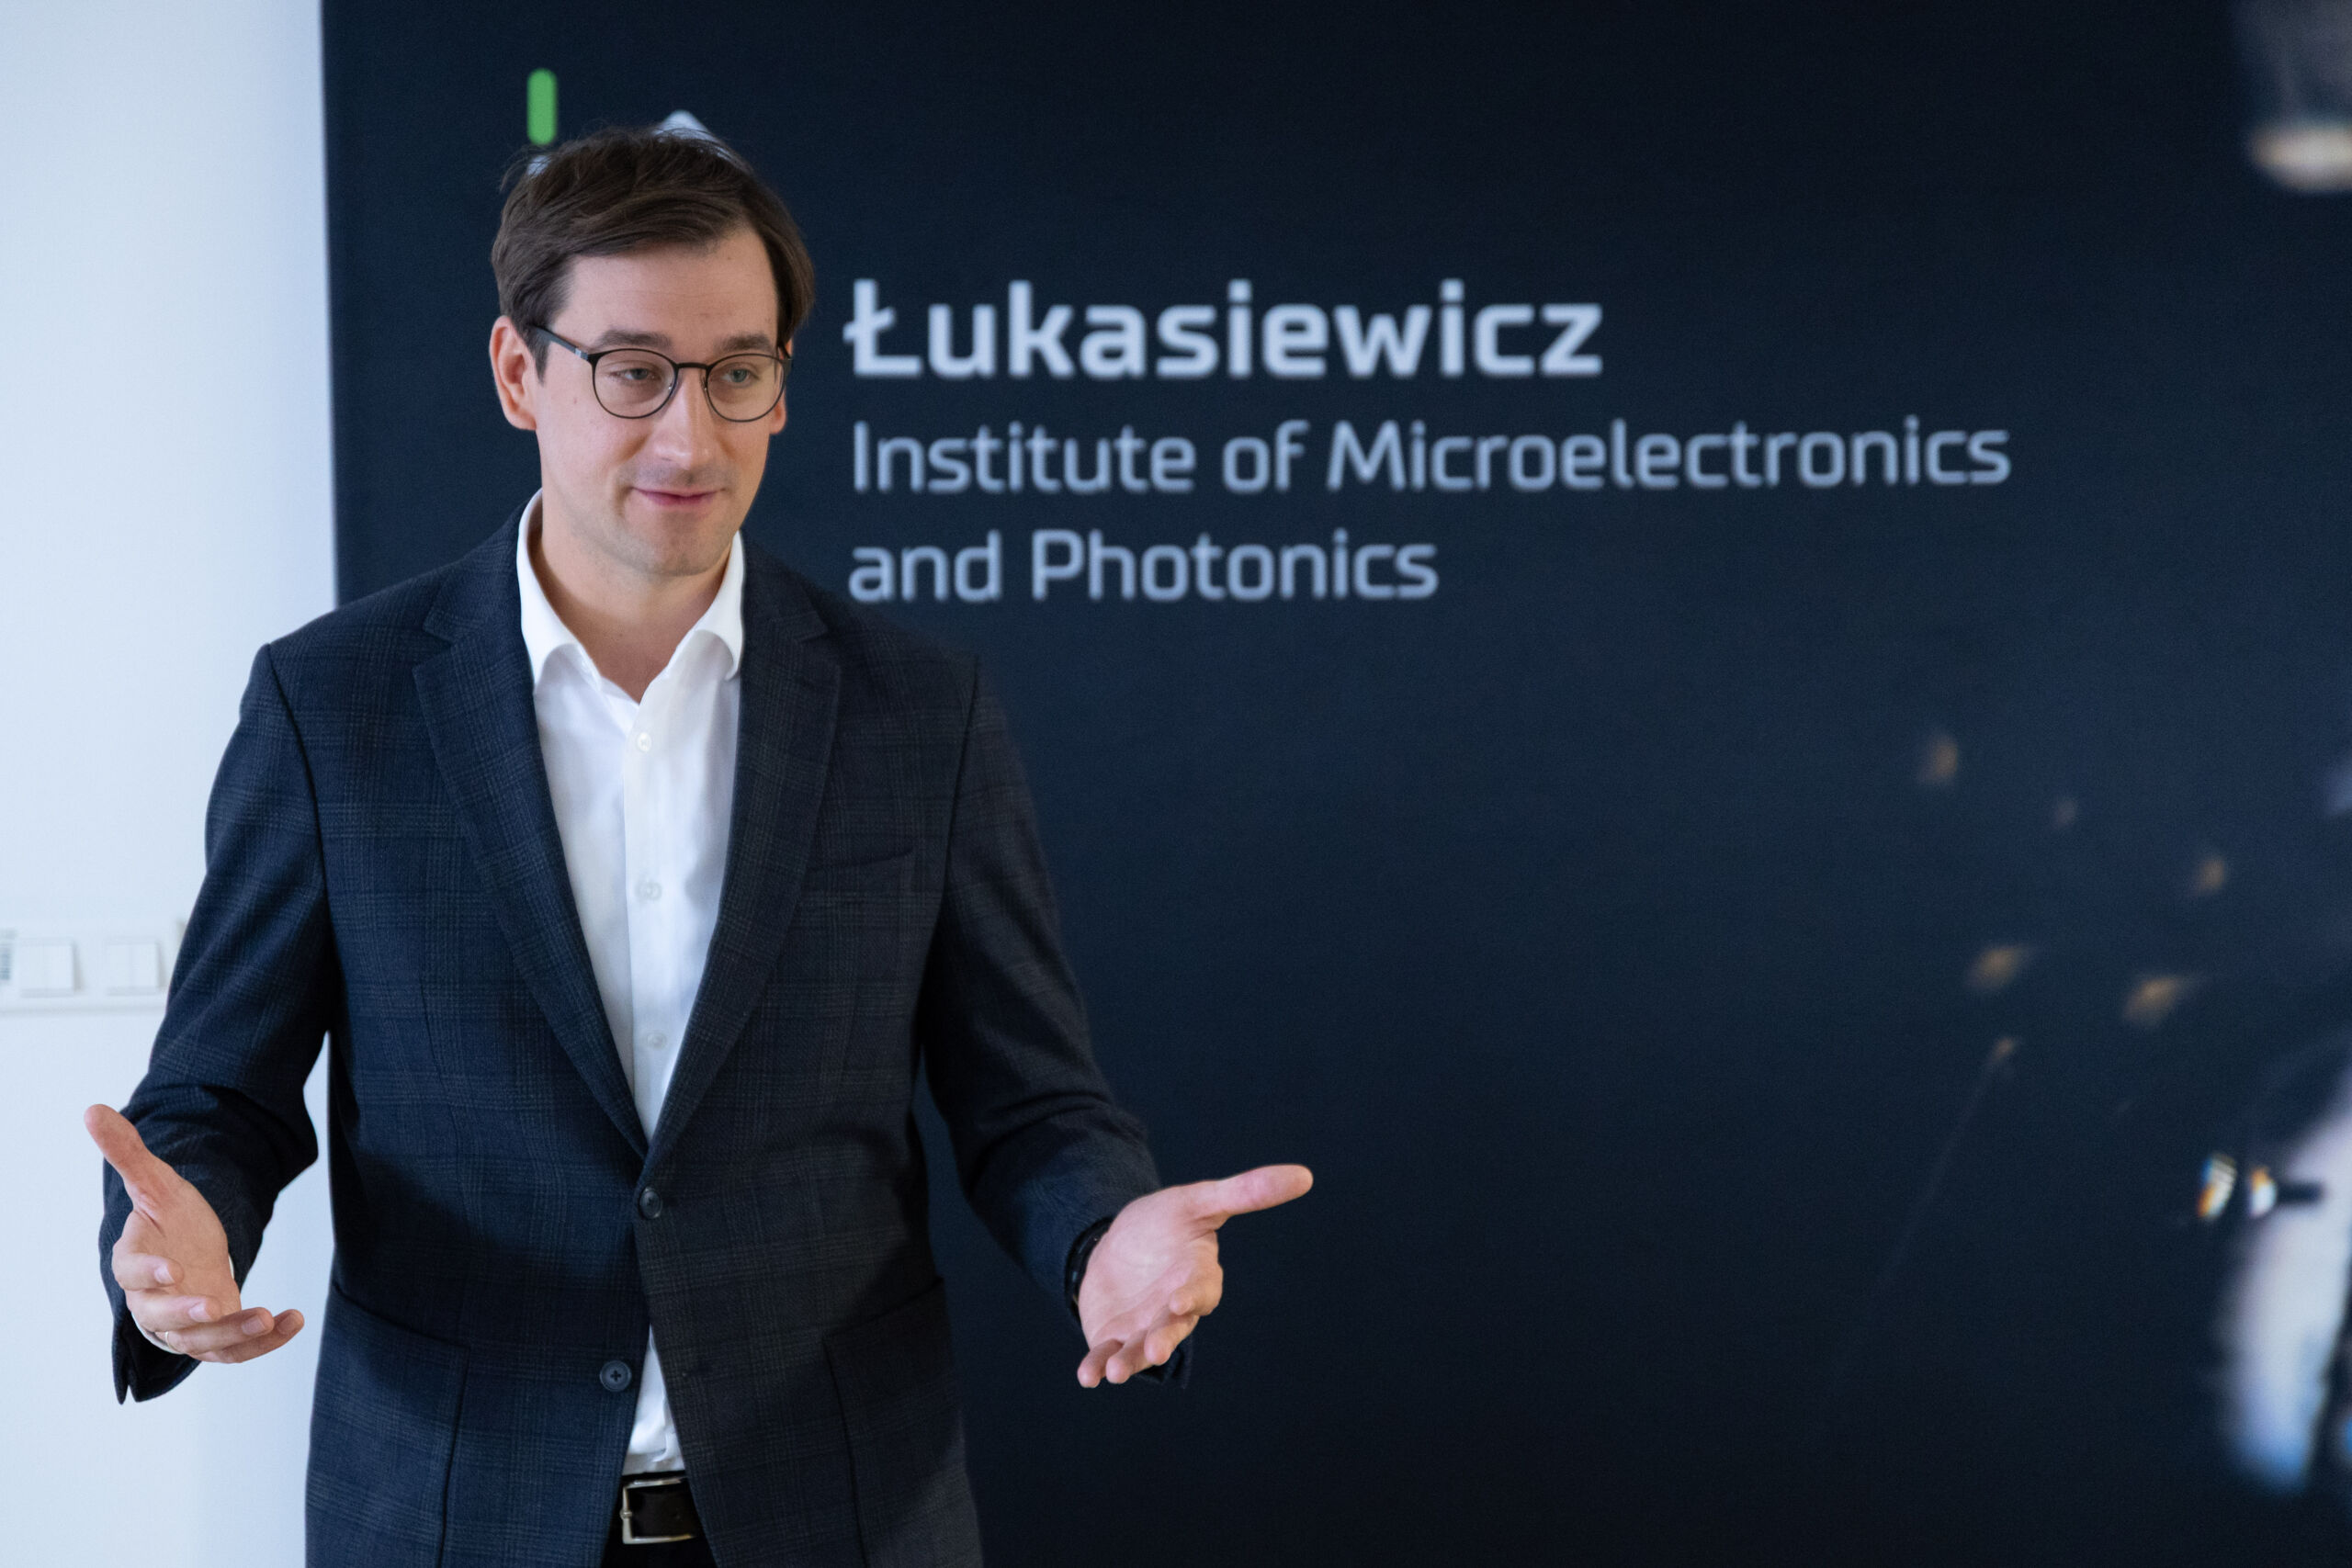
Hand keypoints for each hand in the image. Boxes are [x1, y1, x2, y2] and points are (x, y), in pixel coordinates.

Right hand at [86, 1105, 304, 1363]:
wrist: (193, 1251)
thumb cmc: (171, 1220)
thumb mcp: (156, 1183)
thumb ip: (128, 1153)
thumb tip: (92, 1108)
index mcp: (135, 1263)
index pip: (130, 1273)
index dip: (148, 1273)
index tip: (171, 1270)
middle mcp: (154, 1301)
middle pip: (160, 1318)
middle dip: (186, 1316)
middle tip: (214, 1307)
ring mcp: (184, 1325)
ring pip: (201, 1342)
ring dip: (232, 1334)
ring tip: (267, 1317)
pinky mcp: (215, 1338)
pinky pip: (235, 1350)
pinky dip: (263, 1343)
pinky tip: (293, 1321)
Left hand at [1076, 1163, 1311, 1387]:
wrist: (1119, 1243)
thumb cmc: (1166, 1223)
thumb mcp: (1199, 1201)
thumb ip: (1247, 1191)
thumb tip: (1305, 1175)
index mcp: (1197, 1278)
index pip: (1200, 1290)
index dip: (1192, 1296)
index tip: (1180, 1301)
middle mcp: (1173, 1310)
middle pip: (1172, 1329)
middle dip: (1162, 1341)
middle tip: (1155, 1351)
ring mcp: (1144, 1328)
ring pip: (1139, 1350)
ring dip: (1128, 1363)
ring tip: (1114, 1373)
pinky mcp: (1114, 1337)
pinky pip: (1106, 1355)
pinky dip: (1097, 1366)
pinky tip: (1089, 1376)